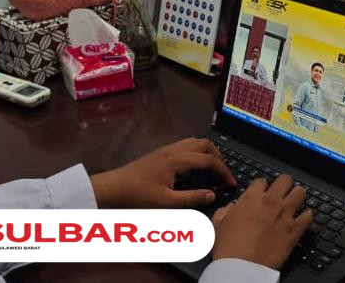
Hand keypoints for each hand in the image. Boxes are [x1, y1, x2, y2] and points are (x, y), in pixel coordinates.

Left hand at [90, 138, 235, 207]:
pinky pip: (185, 145)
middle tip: (223, 174)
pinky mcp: (160, 153)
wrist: (112, 188)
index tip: (231, 183)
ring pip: (194, 142)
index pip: (208, 160)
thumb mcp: (166, 202)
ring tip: (212, 169)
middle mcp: (173, 150)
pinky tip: (194, 167)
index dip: (223, 171)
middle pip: (204, 144)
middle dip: (218, 157)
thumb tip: (213, 194)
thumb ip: (191, 198)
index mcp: (176, 160)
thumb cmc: (138, 196)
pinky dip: (197, 152)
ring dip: (207, 152)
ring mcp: (165, 149)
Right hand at [210, 175, 311, 269]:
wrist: (241, 266)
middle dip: (284, 184)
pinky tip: (303, 218)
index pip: (262, 181)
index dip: (262, 186)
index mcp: (251, 198)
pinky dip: (307, 216)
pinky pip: (308, 216)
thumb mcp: (217, 224)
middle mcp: (270, 202)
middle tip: (282, 191)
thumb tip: (230, 208)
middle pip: (285, 180)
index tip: (262, 191)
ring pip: (300, 193)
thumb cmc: (228, 247)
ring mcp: (284, 215)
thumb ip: (224, 211)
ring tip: (295, 200)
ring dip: (298, 195)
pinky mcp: (294, 230)